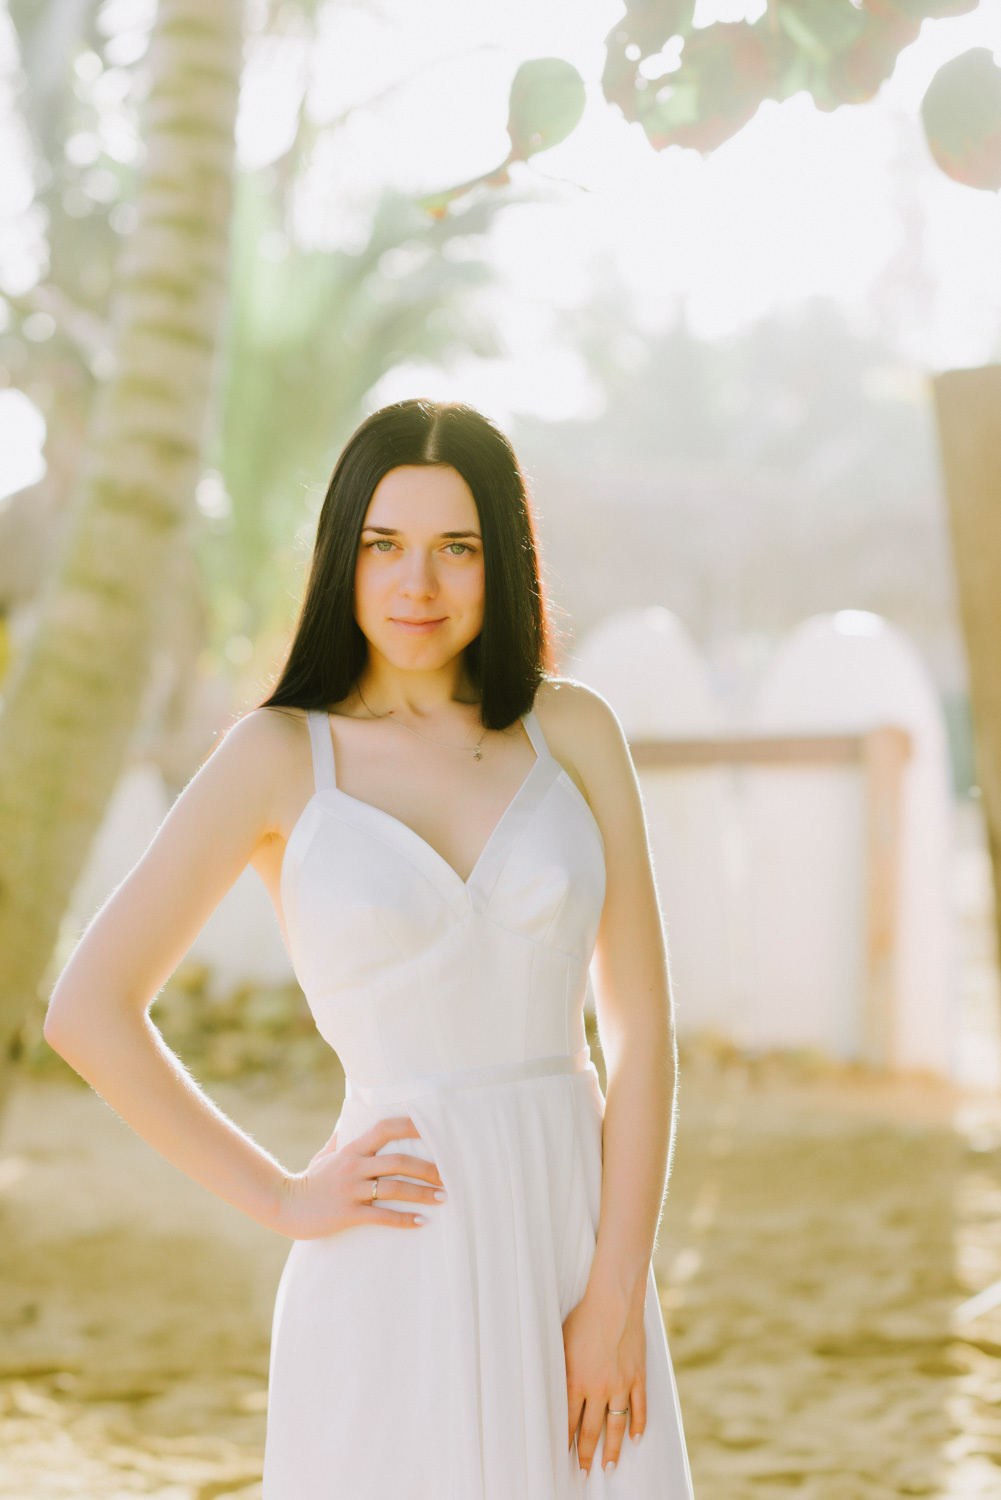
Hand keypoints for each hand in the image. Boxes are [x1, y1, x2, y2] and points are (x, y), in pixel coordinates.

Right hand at [275, 1115, 445, 1239]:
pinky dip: (404, 1220)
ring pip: (394, 1189)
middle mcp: (354, 1166)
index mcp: (352, 1149)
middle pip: (398, 1162)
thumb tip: (348, 1122)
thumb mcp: (324, 1156)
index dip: (409, 1126)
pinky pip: (382, 1217)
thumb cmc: (310, 1181)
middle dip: (426, 1168)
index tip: (432, 1129)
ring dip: (421, 1193)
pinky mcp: (348, 1214)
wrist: (285, 1206)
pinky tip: (422, 1222)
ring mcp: (351, 1191)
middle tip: (447, 1175)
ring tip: (443, 1197)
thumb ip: (340, 1139)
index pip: (384, 1129)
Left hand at [563, 1279, 646, 1476]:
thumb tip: (552, 1391)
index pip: (568, 1421)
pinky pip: (640, 1407)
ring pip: (616, 1426)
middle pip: (591, 1430)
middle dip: (585, 1454)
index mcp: (576, 1381)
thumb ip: (560, 1371)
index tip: (563, 1457)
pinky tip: (635, 1438)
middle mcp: (598, 1388)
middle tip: (583, 1472)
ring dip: (612, 1449)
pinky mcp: (638, 1376)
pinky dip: (639, 1425)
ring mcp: (621, 1384)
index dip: (565, 1441)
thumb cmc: (583, 1318)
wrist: (612, 1301)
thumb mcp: (562, 1344)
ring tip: (609, 1467)